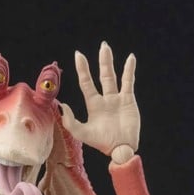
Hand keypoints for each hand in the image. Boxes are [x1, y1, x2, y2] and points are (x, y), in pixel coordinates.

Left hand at [59, 42, 139, 156]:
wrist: (121, 149)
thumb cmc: (102, 143)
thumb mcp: (82, 133)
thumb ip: (71, 122)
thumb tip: (63, 106)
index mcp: (93, 105)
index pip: (86, 83)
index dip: (83, 69)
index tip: (78, 55)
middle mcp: (105, 99)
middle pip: (102, 76)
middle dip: (102, 61)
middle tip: (102, 45)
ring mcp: (117, 99)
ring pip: (113, 77)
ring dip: (111, 63)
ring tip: (107, 48)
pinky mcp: (128, 101)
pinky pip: (128, 82)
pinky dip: (129, 70)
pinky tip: (130, 58)